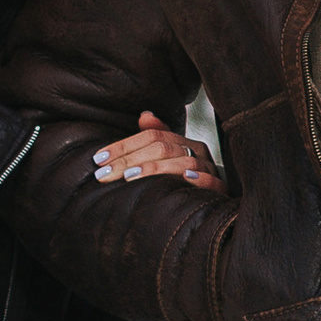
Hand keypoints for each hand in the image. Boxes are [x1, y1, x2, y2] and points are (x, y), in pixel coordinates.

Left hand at [91, 109, 225, 192]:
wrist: (220, 205)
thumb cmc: (188, 183)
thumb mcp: (168, 161)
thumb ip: (155, 140)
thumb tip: (144, 115)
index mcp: (183, 142)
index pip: (151, 135)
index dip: (123, 146)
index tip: (99, 158)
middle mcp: (197, 151)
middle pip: (162, 147)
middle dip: (129, 159)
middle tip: (104, 173)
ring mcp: (210, 169)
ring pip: (182, 163)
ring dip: (154, 169)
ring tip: (130, 177)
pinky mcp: (221, 189)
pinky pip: (212, 181)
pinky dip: (198, 179)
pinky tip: (182, 180)